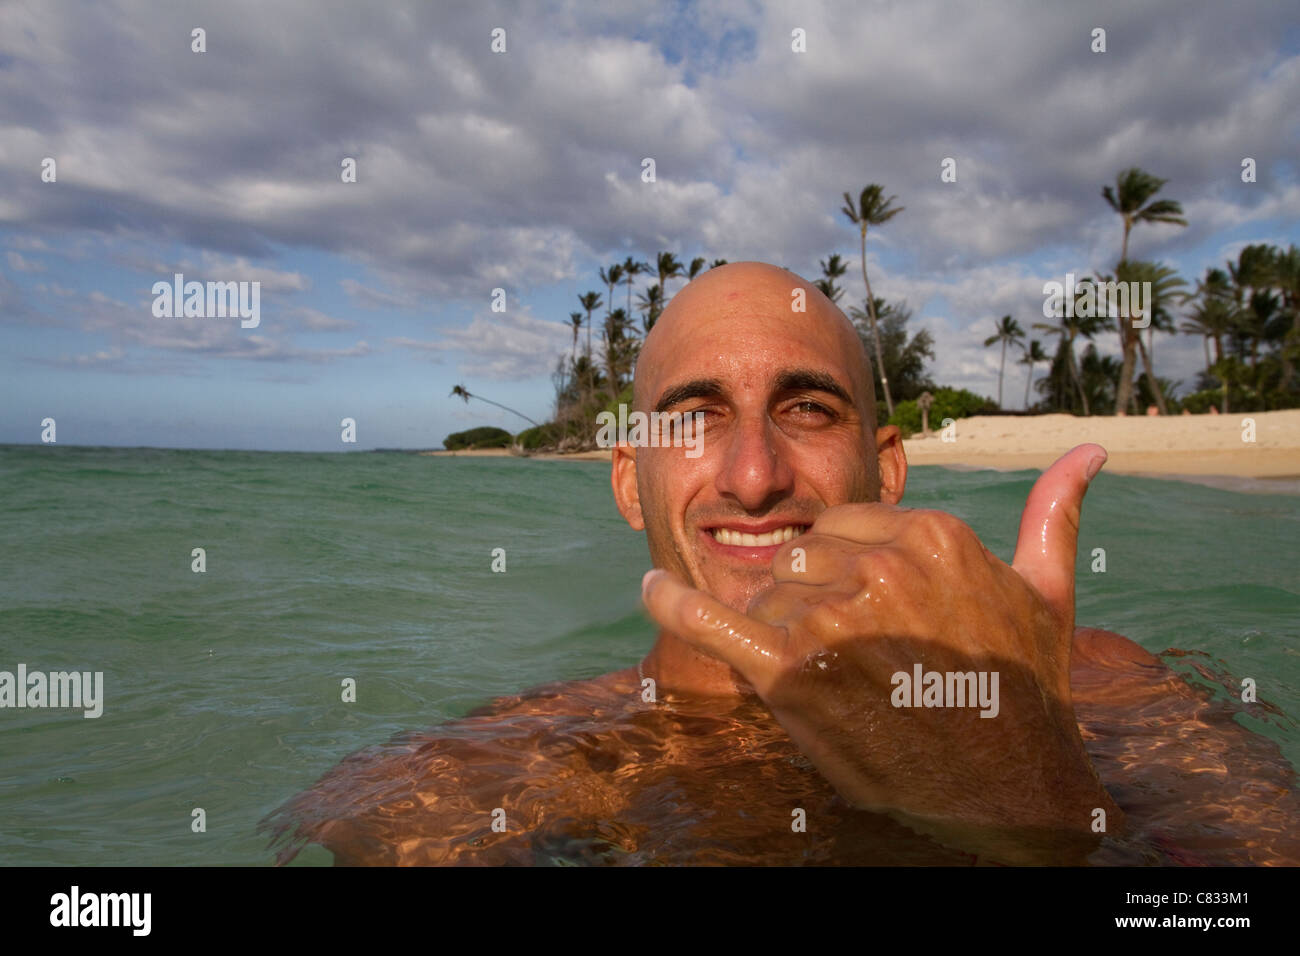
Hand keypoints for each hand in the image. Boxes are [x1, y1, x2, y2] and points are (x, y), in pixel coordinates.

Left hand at [641, 444, 1119, 841]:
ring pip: (767, 598)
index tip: (867, 611)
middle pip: (800, 560)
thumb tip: (1089, 452)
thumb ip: (1054, 513)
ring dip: (781, 632)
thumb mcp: (1047, 593)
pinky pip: (711, 622)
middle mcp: (875, 565)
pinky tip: (649, 588)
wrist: (1010, 789)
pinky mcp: (791, 673)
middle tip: (852, 655)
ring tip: (831, 678)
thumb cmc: (1028, 691)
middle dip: (811, 599)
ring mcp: (830, 618)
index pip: (844, 528)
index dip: (846, 570)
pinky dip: (671, 605)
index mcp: (927, 535)